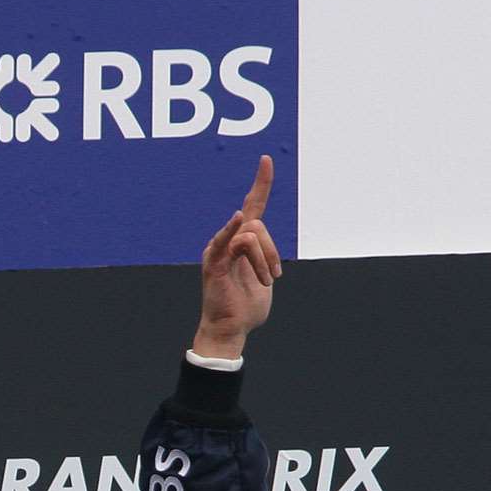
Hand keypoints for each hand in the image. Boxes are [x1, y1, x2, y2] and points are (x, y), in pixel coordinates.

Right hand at [192, 156, 281, 359]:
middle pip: (258, 224)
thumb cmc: (246, 307)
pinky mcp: (215, 262)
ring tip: (265, 282)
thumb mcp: (264, 276)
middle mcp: (229, 240)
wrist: (231, 329)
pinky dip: (234, 229)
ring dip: (265, 261)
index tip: (266, 160)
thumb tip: (267, 251)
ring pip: (252, 234)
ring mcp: (220, 250)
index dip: (261, 183)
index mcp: (242, 242)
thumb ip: (265, 257)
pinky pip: (230, 240)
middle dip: (273, 250)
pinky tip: (238, 218)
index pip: (253, 206)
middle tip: (274, 277)